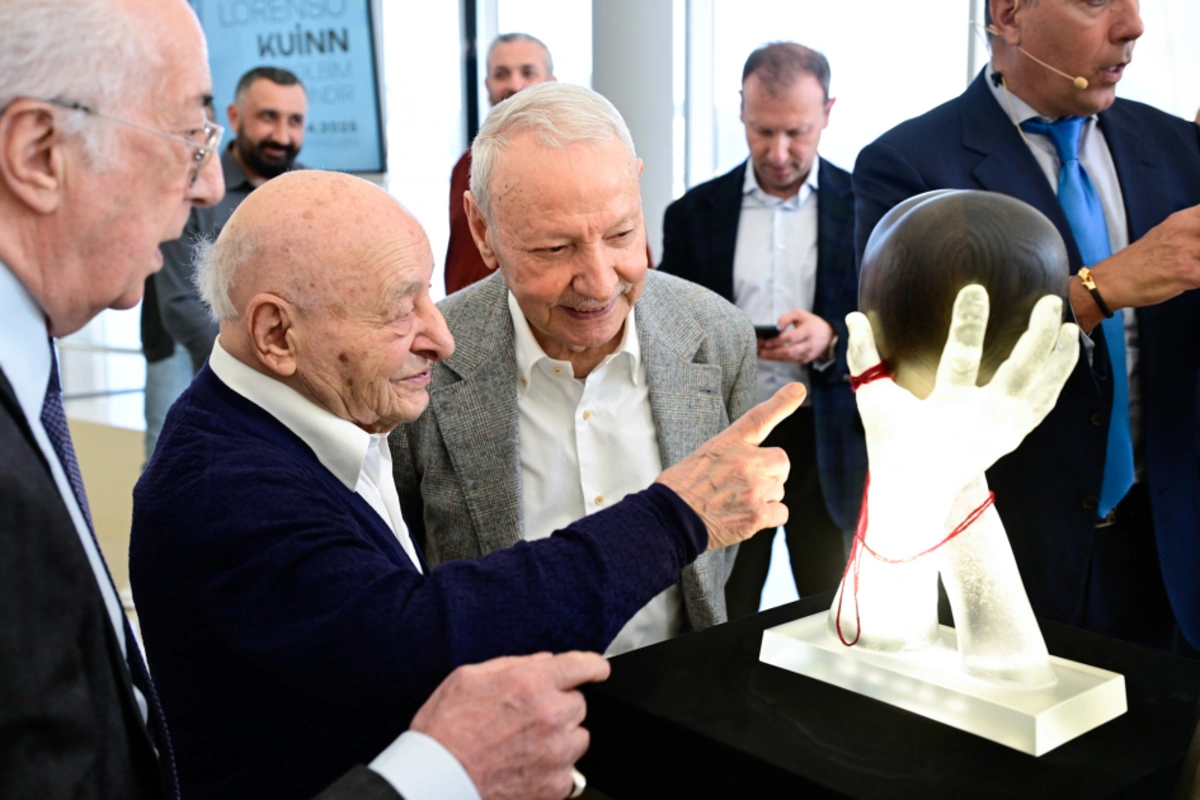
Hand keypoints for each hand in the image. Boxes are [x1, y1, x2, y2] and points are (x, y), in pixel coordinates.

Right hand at [410, 652, 609, 799]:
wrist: (435, 780)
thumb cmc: (444, 731)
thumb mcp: (469, 678)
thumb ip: (512, 665)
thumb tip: (543, 662)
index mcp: (532, 684)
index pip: (582, 665)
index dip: (593, 666)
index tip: (598, 669)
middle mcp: (551, 716)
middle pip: (578, 704)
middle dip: (558, 706)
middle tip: (527, 718)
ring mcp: (556, 753)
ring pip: (578, 737)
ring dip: (560, 737)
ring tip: (525, 745)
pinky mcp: (555, 785)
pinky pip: (570, 771)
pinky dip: (553, 768)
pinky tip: (525, 766)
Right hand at [655, 382, 804, 549]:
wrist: (670, 520)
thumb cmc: (679, 491)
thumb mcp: (700, 457)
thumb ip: (730, 455)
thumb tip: (749, 465)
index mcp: (728, 444)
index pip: (759, 417)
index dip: (782, 402)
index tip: (797, 389)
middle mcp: (745, 462)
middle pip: (781, 461)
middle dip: (771, 473)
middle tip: (748, 484)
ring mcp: (754, 488)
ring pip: (779, 489)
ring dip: (765, 497)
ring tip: (737, 504)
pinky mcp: (757, 515)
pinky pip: (781, 512)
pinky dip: (768, 517)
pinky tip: (746, 518)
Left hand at [757, 309, 834, 363]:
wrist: (829, 336)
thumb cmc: (811, 323)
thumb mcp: (800, 314)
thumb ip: (786, 318)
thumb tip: (775, 328)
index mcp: (809, 331)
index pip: (791, 338)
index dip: (777, 341)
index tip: (764, 341)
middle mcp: (809, 345)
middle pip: (789, 352)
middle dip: (772, 352)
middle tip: (758, 350)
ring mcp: (807, 354)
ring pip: (788, 359)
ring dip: (772, 357)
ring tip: (759, 353)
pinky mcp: (804, 360)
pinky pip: (789, 361)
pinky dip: (777, 359)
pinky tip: (767, 356)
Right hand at [848, 286, 1077, 546]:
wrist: (914, 492)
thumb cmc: (890, 441)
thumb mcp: (873, 399)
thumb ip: (864, 356)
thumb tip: (853, 317)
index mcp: (948, 407)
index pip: (963, 356)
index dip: (969, 321)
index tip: (976, 288)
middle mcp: (984, 419)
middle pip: (1022, 369)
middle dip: (1039, 332)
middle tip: (1050, 300)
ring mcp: (1004, 430)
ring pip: (1044, 387)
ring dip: (1061, 356)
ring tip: (1071, 327)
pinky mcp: (1013, 437)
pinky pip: (1044, 403)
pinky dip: (1056, 380)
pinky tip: (1063, 357)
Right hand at [1075, 203, 1199, 330]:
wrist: (1112, 281)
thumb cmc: (1141, 262)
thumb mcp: (1170, 234)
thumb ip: (1193, 231)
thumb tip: (1198, 235)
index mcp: (1186, 218)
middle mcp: (1190, 229)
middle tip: (1198, 254)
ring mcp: (1189, 250)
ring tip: (1195, 266)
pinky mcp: (1189, 272)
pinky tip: (1197, 278)